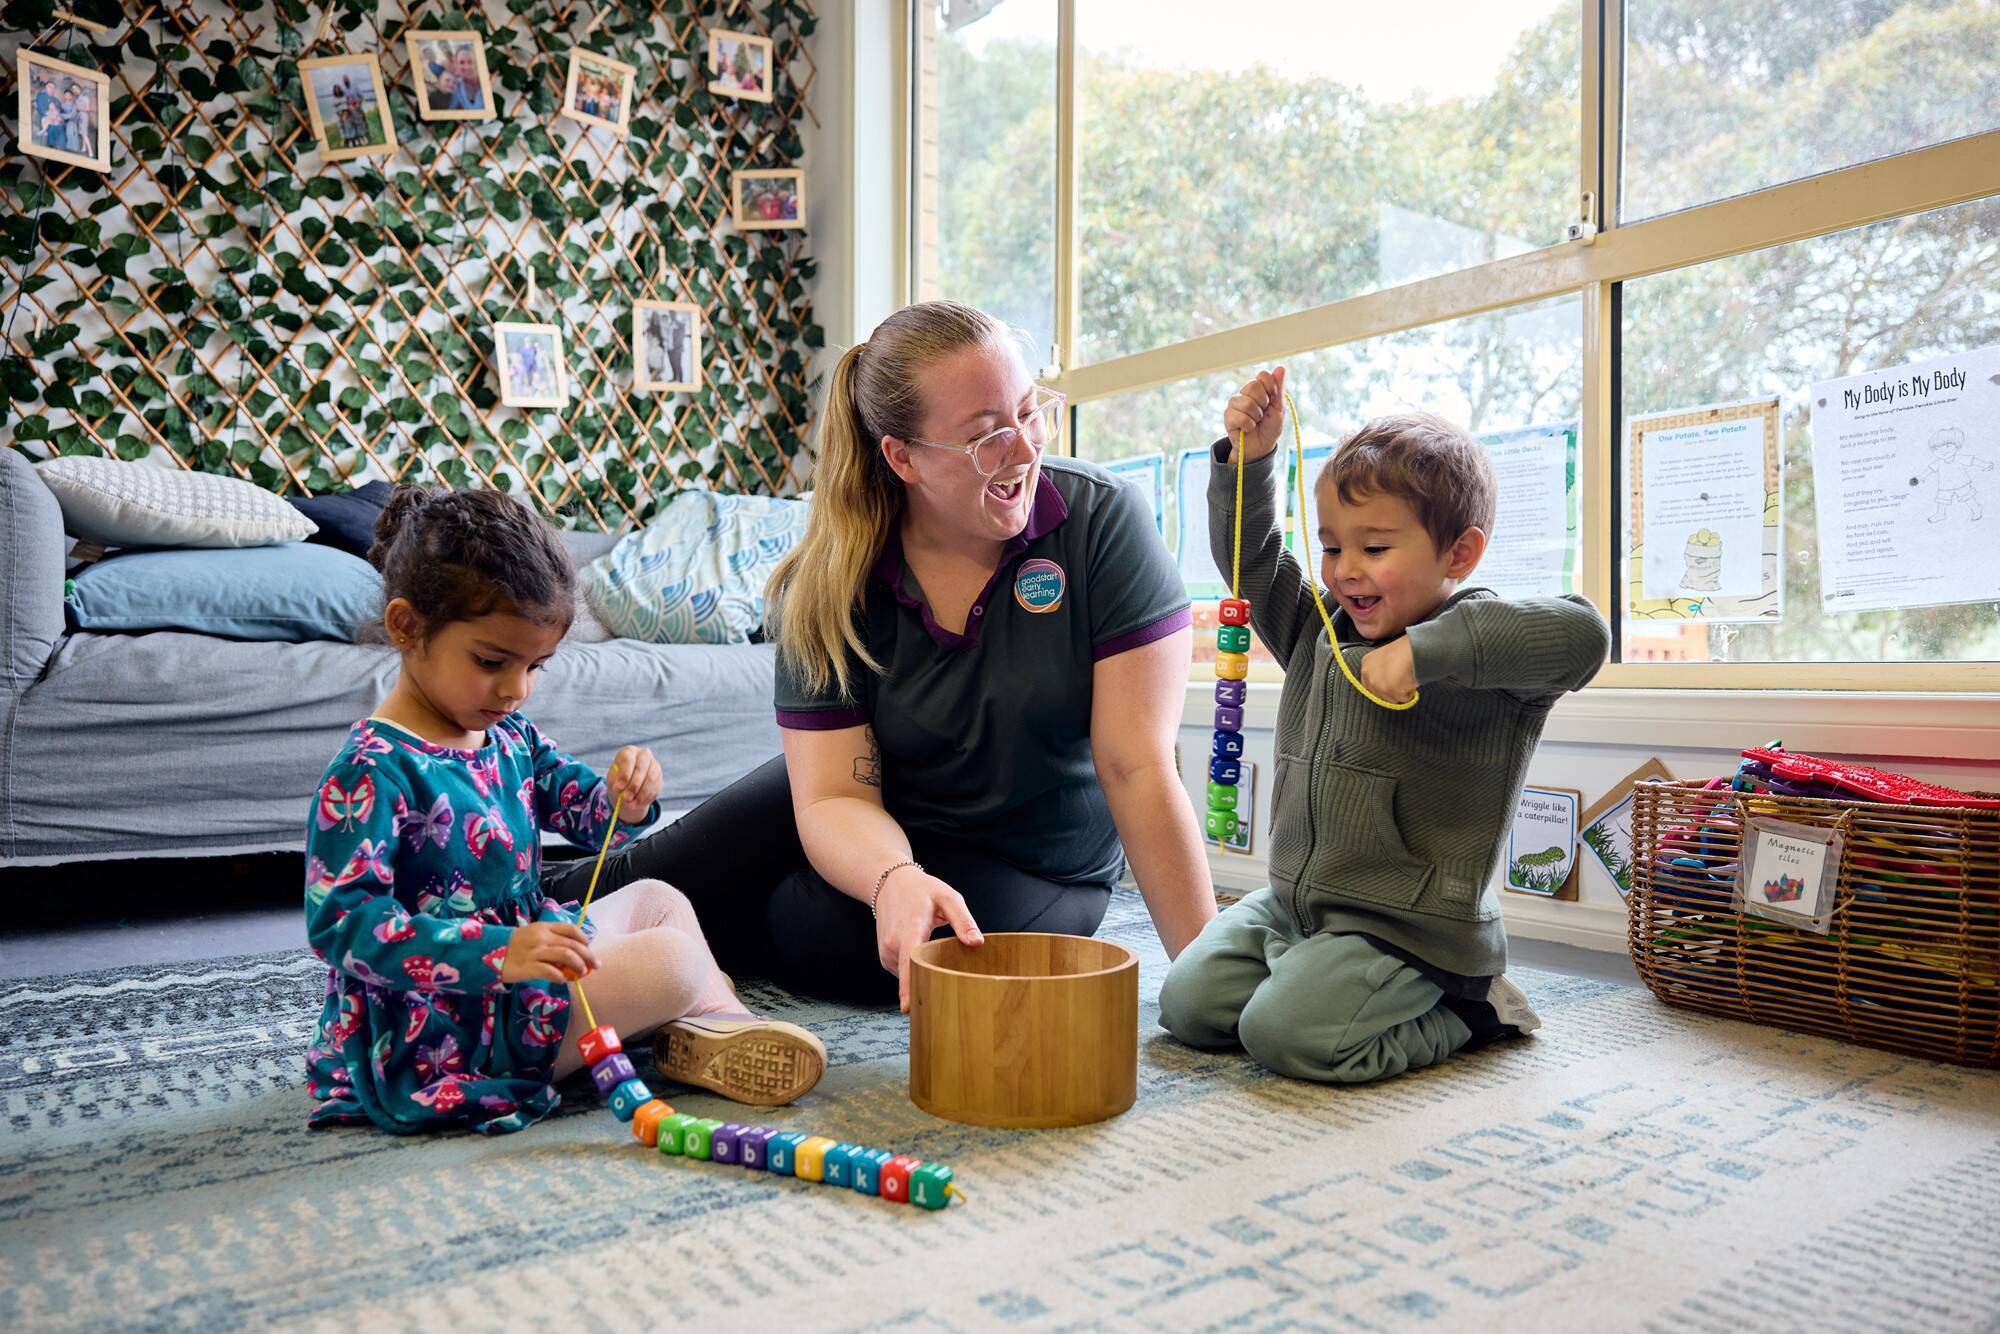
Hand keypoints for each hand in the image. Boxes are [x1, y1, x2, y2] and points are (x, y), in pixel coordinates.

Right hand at [501, 922, 597, 984]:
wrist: (487, 953)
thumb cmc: (514, 946)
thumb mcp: (533, 935)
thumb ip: (552, 940)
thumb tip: (574, 953)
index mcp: (544, 927)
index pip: (571, 929)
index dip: (584, 940)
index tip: (590, 949)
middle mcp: (541, 937)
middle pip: (572, 944)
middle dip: (587, 956)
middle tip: (595, 966)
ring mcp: (534, 951)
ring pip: (565, 956)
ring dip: (578, 966)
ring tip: (582, 974)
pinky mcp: (527, 966)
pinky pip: (549, 971)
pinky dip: (560, 976)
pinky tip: (563, 980)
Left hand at [606, 745, 661, 818]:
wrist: (628, 785)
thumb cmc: (618, 779)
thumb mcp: (613, 779)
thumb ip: (616, 782)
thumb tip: (620, 789)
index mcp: (629, 751)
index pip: (628, 760)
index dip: (624, 774)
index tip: (618, 788)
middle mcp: (644, 755)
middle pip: (641, 769)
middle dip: (633, 786)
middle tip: (625, 798)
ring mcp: (654, 765)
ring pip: (650, 779)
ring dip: (640, 794)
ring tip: (630, 805)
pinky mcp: (659, 778)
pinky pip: (655, 788)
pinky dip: (646, 798)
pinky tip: (637, 804)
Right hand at [873, 866, 983, 1012]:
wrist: (891, 883)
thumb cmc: (922, 890)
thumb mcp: (947, 897)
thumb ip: (963, 920)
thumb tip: (977, 943)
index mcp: (910, 929)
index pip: (908, 962)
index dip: (908, 986)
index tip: (908, 1007)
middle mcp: (893, 944)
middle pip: (911, 975)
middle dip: (928, 986)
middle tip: (948, 990)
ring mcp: (886, 952)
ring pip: (908, 975)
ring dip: (923, 974)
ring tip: (935, 958)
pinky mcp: (886, 958)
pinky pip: (903, 972)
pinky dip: (915, 970)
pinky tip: (924, 957)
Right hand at [1222, 366, 1287, 462]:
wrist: (1261, 447)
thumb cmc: (1270, 427)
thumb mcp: (1279, 408)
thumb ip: (1278, 388)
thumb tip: (1281, 367)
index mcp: (1259, 389)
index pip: (1262, 375)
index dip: (1270, 387)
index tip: (1272, 399)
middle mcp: (1245, 394)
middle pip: (1253, 386)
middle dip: (1262, 403)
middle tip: (1262, 413)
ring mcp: (1235, 404)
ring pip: (1247, 403)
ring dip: (1256, 417)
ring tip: (1255, 422)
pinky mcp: (1228, 417)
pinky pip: (1240, 417)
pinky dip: (1248, 426)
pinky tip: (1247, 429)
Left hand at [1358, 638, 1417, 703]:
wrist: (1416, 648)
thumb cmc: (1406, 649)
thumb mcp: (1387, 655)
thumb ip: (1381, 668)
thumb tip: (1386, 680)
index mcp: (1366, 663)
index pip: (1368, 684)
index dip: (1382, 686)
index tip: (1392, 683)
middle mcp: (1368, 674)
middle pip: (1379, 694)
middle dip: (1391, 690)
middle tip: (1402, 679)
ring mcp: (1378, 683)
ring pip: (1391, 698)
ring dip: (1401, 692)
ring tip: (1407, 677)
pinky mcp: (1391, 690)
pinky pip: (1403, 699)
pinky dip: (1410, 693)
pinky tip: (1411, 680)